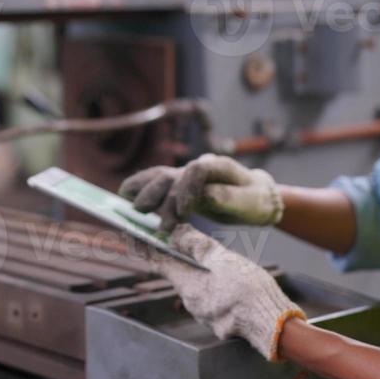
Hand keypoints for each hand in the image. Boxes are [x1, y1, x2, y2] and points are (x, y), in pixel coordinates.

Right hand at [119, 154, 284, 232]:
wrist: (254, 197)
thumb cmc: (253, 199)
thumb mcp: (249, 201)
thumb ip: (229, 197)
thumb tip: (207, 195)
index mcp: (217, 166)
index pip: (195, 171)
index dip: (186, 189)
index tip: (184, 212)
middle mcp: (197, 167)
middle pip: (171, 175)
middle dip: (156, 194)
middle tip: (144, 212)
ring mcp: (186, 175)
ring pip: (159, 178)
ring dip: (142, 190)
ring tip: (127, 204)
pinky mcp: (179, 186)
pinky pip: (156, 184)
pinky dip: (140, 187)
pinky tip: (125, 195)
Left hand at [139, 224, 304, 360]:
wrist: (273, 326)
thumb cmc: (250, 293)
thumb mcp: (224, 261)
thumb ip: (199, 246)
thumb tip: (177, 233)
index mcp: (189, 286)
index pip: (160, 263)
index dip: (148, 247)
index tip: (135, 235)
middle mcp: (192, 302)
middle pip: (177, 273)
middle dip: (174, 256)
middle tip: (174, 237)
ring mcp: (205, 313)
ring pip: (195, 284)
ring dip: (196, 269)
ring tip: (207, 256)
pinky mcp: (220, 319)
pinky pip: (209, 295)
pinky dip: (210, 282)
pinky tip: (225, 277)